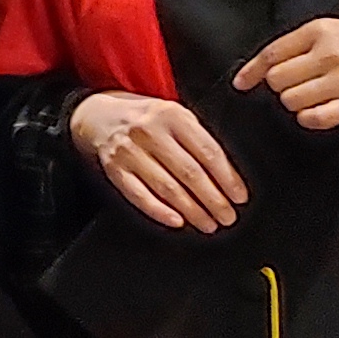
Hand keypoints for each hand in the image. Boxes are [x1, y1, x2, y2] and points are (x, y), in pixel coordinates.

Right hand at [70, 89, 246, 229]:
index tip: (240, 197)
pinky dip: (159, 211)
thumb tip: (228, 176)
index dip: (228, 178)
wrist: (98, 114)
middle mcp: (149, 132)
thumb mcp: (175, 116)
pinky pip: (139, 195)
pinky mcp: (114, 169)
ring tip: (208, 224)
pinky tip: (177, 221)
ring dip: (192, 210)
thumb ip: (198, 138)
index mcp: (172, 115)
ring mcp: (130, 151)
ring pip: (167, 187)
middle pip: (190, 173)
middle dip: (214, 200)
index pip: (208, 152)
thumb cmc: (146, 118)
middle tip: (228, 217)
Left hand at [235, 16, 338, 132]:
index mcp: (319, 31)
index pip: (271, 53)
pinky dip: (309, 118)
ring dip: (295, 102)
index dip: (251, 71)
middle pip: (277, 80)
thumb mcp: (336, 27)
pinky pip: (314, 118)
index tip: (241, 83)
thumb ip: (302, 43)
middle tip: (296, 85)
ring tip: (312, 96)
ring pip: (291, 100)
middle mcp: (328, 54)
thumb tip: (267, 65)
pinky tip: (318, 111)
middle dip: (280, 86)